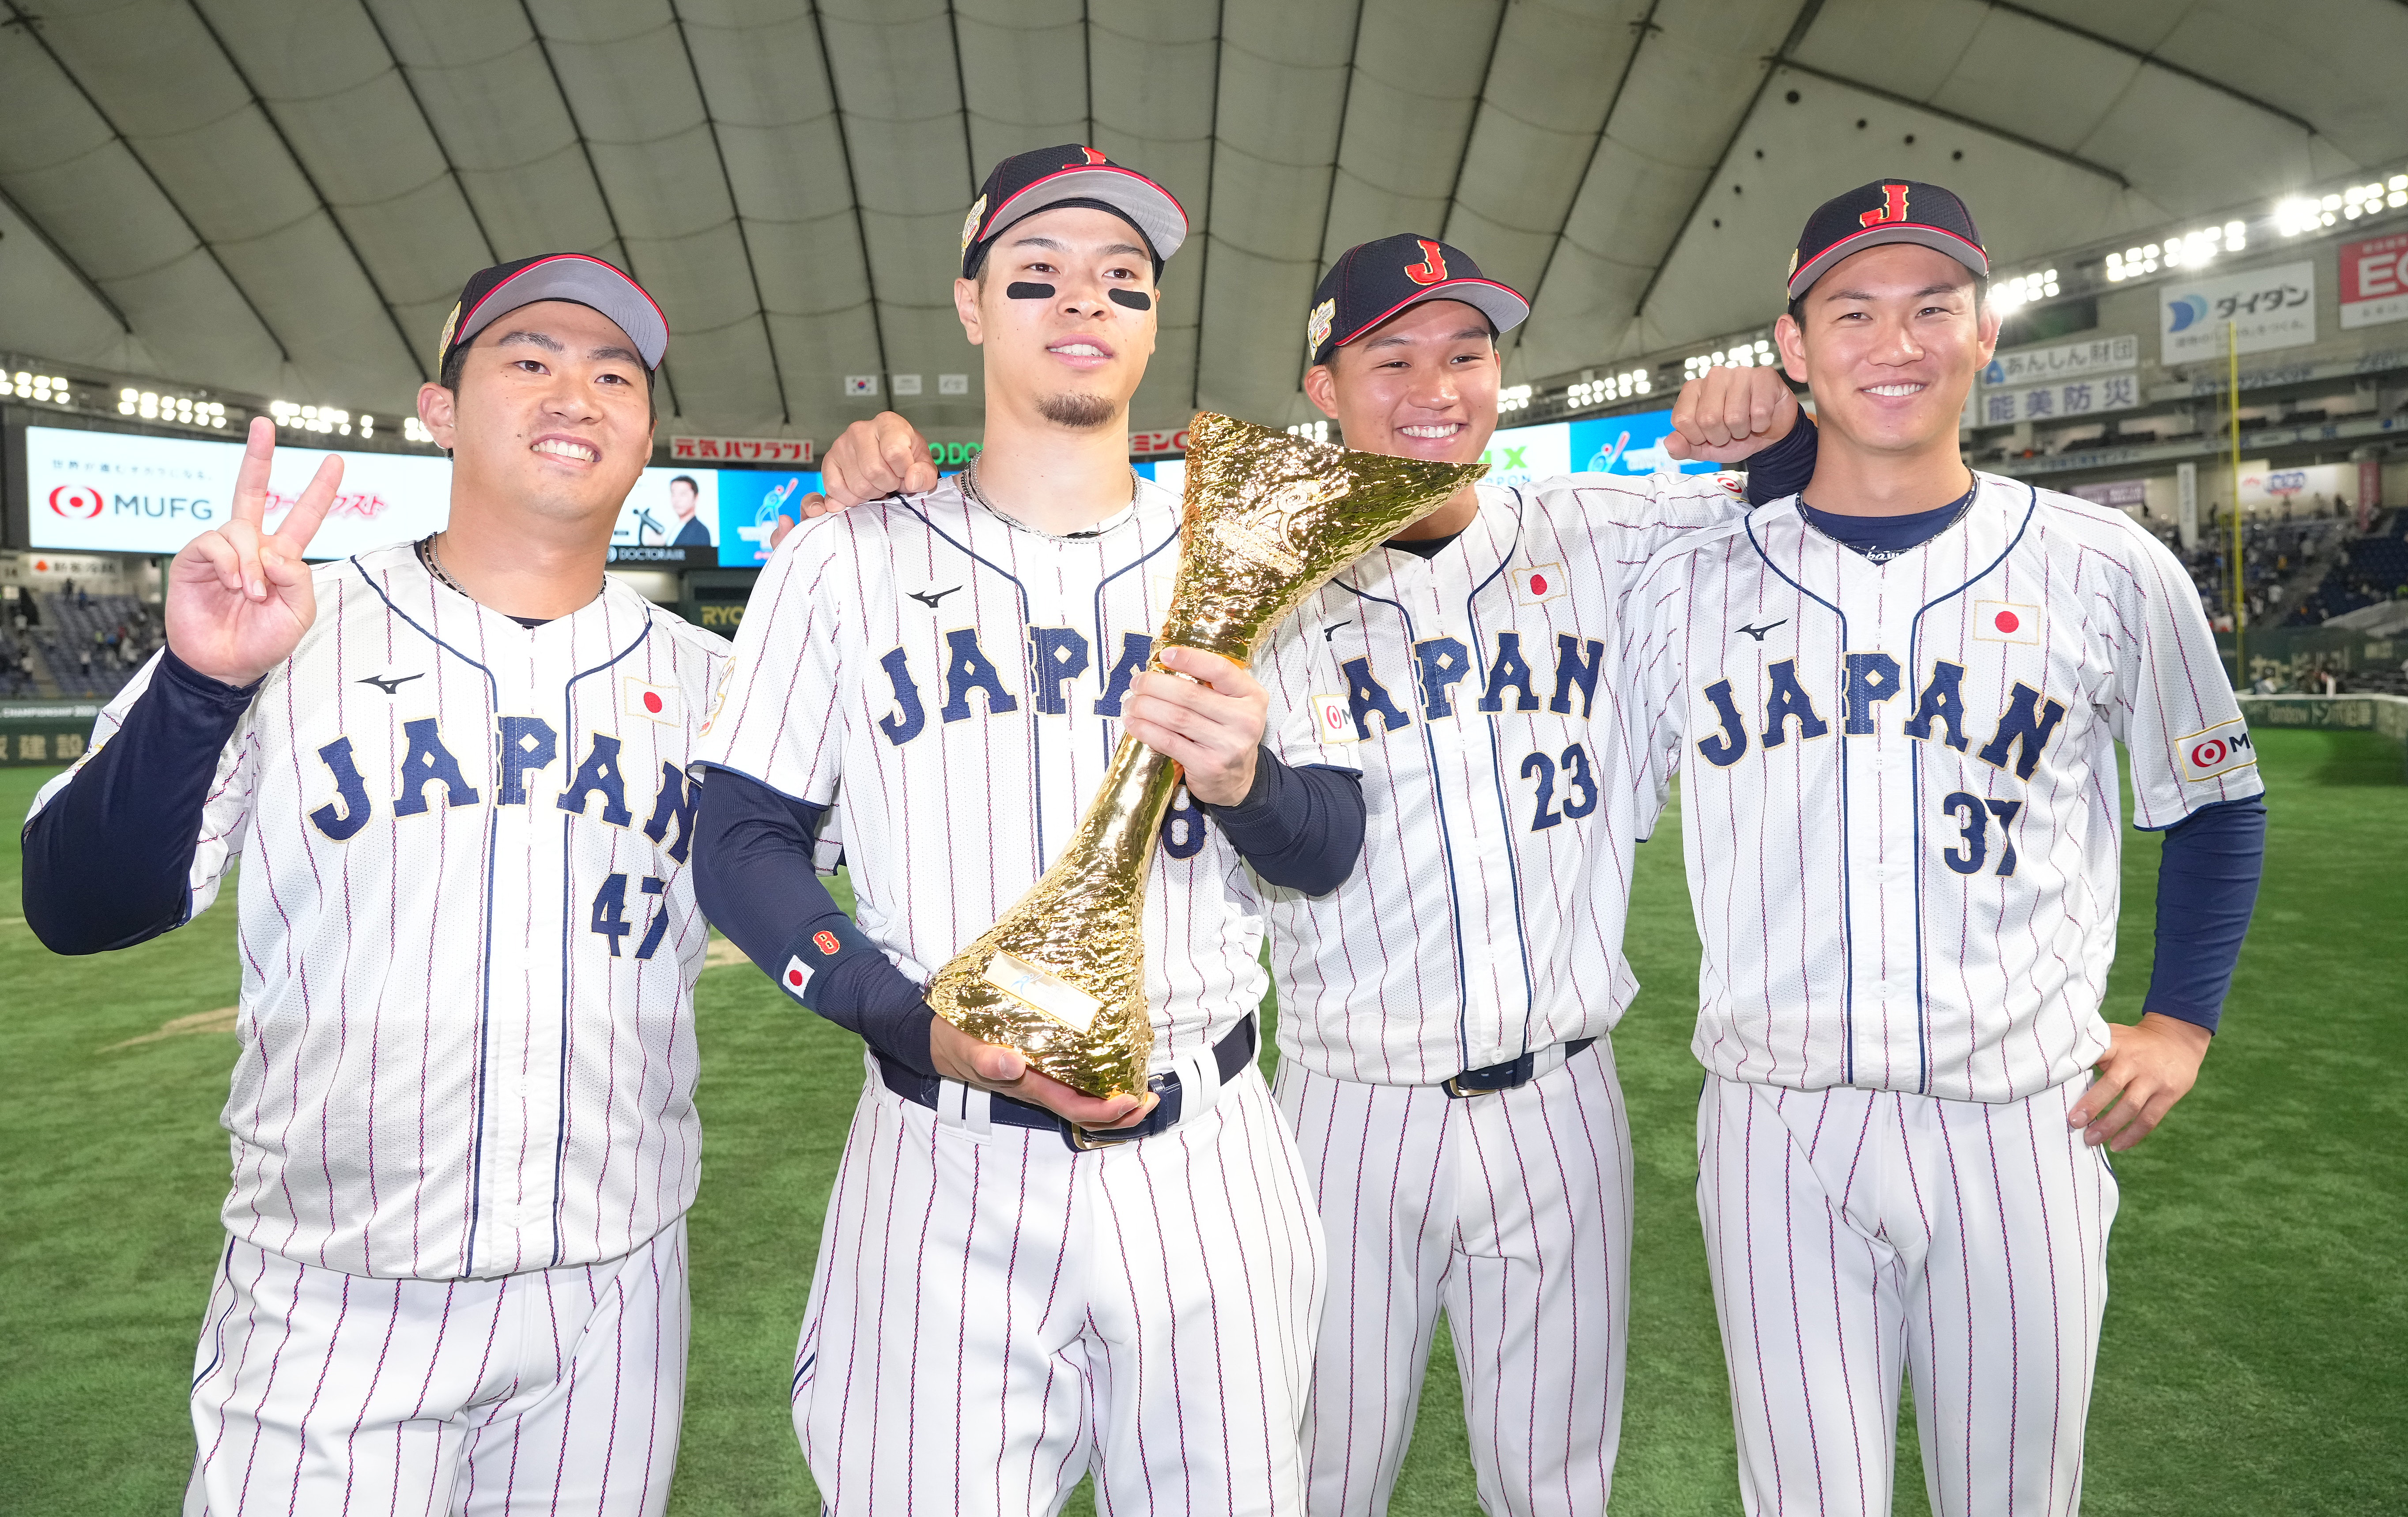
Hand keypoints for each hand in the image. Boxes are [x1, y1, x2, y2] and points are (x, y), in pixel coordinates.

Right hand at [166, 417, 340, 686]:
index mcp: (281, 556)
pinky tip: (234, 584)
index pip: (302, 516)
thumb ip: (299, 579)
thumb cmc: (262, 641)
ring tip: (251, 593)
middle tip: (264, 425)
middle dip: (258, 456)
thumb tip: (274, 551)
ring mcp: (222, 550)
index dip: (319, 490)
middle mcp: (251, 546)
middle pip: (253, 491)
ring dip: (250, 563)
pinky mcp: (194, 559)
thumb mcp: (299, 613)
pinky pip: (214, 542)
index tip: (335, 461)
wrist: (225, 664)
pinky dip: (229, 563)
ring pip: (240, 528)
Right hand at [816, 411, 938, 509]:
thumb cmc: (906, 458)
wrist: (889, 458)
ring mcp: (841, 444)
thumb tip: (912, 480)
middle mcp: (860, 429)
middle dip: (887, 485)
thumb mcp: (923, 464)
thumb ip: (925, 474)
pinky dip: (851, 498)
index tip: (905, 473)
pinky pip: (835, 488)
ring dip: (871, 493)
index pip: (894, 452)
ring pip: (857, 484)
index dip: (903, 472)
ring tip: (877, 483)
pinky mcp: (829, 460)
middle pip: (873, 471)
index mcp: (887, 423)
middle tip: (891, 481)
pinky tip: (861, 491)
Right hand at [928, 1015, 1156, 1128]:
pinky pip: (1077, 1082)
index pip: (1074, 1107)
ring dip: (1117, 1100)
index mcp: (1029, 1086)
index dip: (1105, 1110)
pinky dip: (1102, 1080)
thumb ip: (985, 1059)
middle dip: (1123, 1112)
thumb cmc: (956, 1043)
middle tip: (1151, 1097)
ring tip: (1143, 1086)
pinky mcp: (1044, 1067)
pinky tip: (1116, 1064)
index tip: (1131, 1098)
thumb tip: (1012, 1065)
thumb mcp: (965, 1047)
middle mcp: (1041, 1087)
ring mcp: (1044, 1080)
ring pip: (1086, 1100)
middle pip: (1088, 1112)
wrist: (941, 1041)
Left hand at [1123, 646, 1267, 805]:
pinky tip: (1134, 724)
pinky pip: (1169, 742)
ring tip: (1131, 703)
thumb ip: (1211, 686)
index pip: (1220, 669)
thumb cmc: (1228, 734)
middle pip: (1190, 694)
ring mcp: (1228, 745)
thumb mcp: (1233, 705)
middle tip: (1136, 683)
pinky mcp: (1208, 766)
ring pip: (1176, 718)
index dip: (1190, 659)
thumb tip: (1165, 666)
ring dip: (1145, 707)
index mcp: (1252, 696)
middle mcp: (1245, 720)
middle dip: (1155, 685)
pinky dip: (1146, 730)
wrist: (1237, 780)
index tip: (1164, 655)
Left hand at [1663, 365, 1799, 462]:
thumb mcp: (1705, 448)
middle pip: (1708, 418)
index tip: (1708, 436)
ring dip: (1742, 431)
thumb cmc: (1734, 435)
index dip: (1697, 437)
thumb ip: (1684, 448)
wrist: (1769, 434)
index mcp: (1693, 389)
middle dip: (1721, 436)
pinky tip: (1761, 417)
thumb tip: (1670, 443)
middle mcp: (1714, 376)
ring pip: (1734, 416)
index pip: (1683, 419)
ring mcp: (1739, 373)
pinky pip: (1759, 411)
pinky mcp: (1764, 376)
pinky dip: (1762, 424)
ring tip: (1747, 423)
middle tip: (1730, 432)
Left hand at [2069, 1013, 2212, 1150]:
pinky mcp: (2168, 1095)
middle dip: (2092, 1105)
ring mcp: (2154, 1079)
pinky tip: (2117, 1145)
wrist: (2177, 1039)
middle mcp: (2136, 1062)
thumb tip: (2057, 1065)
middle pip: (2112, 1085)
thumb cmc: (2134, 1043)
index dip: (2078, 1067)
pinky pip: (2149, 1119)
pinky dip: (2132, 1135)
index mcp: (2117, 1045)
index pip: (2095, 1054)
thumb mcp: (2114, 1036)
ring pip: (2131, 1107)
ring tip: (2091, 1140)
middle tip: (2074, 1122)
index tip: (2058, 1082)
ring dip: (2110, 1126)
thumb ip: (2092, 1049)